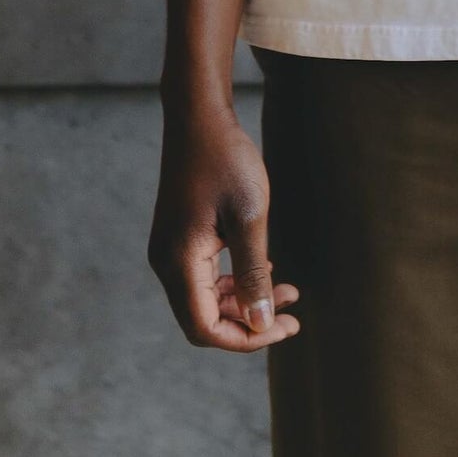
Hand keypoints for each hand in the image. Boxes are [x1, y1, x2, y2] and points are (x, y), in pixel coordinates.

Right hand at [147, 101, 300, 351]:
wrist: (199, 118)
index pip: (205, 328)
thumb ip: (253, 274)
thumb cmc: (226, 161)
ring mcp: (169, 249)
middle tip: (291, 314)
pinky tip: (264, 267)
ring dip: (244, 301)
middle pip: (204, 319)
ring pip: (204, 299)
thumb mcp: (249, 218)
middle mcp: (166, 262)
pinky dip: (232, 282)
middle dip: (249, 322)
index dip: (245, 338)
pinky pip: (202, 276)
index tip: (284, 326)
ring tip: (286, 292)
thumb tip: (261, 322)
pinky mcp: (178, 237)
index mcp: (179, 262)